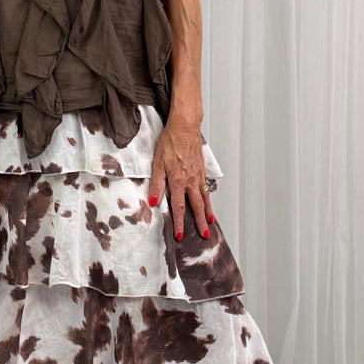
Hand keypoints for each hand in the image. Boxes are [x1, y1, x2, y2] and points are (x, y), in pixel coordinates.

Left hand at [147, 119, 213, 241]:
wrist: (185, 128)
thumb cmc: (170, 142)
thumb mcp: (158, 164)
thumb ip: (156, 184)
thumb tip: (154, 202)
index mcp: (178, 181)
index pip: (178, 207)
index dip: (179, 223)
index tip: (181, 235)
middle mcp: (190, 181)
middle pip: (196, 206)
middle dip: (199, 223)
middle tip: (205, 235)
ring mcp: (198, 176)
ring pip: (204, 198)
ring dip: (207, 212)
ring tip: (209, 222)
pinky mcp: (201, 170)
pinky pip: (206, 187)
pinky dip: (208, 198)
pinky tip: (208, 202)